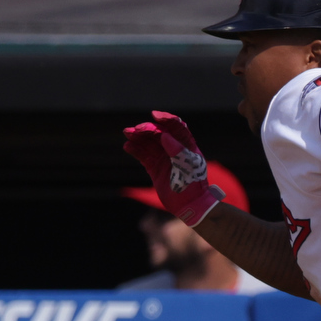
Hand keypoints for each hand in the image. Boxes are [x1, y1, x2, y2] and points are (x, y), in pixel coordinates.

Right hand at [122, 111, 227, 225]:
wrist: (189, 205)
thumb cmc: (193, 185)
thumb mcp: (189, 166)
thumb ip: (178, 151)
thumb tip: (165, 136)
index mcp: (186, 145)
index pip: (176, 127)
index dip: (166, 119)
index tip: (155, 115)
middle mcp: (174, 149)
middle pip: (159, 133)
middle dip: (147, 129)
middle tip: (135, 130)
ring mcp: (164, 158)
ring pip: (149, 143)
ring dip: (138, 137)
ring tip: (127, 133)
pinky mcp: (154, 168)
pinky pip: (143, 155)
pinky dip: (135, 150)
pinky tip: (128, 146)